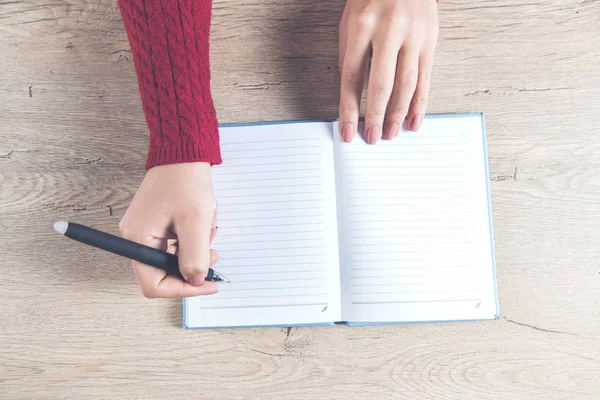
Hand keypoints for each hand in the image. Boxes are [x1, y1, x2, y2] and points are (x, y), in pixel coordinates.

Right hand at [120, 163, 218, 297]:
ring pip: (173, 256)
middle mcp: (136, 236)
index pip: (153, 283)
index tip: (207, 284)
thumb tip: (194, 281)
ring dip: (195, 248)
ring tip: (208, 227)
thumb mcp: (195, 223)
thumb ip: (194, 258)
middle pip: (164, 271)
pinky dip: (192, 237)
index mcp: (138, 239)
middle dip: (192, 265)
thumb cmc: (186, 181)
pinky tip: (203, 220)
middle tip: (213, 253)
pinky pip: (175, 242)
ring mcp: (145, 229)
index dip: (182, 289)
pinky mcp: (156, 222)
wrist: (183, 152)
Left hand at [338, 0, 438, 142]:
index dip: (348, 108)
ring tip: (390, 133)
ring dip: (398, 113)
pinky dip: (420, 102)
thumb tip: (350, 95)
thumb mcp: (350, 21)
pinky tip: (414, 120)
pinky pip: (425, 78)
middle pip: (381, 84)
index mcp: (362, 27)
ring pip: (406, 84)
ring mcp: (413, 36)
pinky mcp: (430, 40)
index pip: (352, 77)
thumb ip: (350, 55)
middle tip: (372, 137)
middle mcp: (389, 31)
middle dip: (375, 116)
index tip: (347, 130)